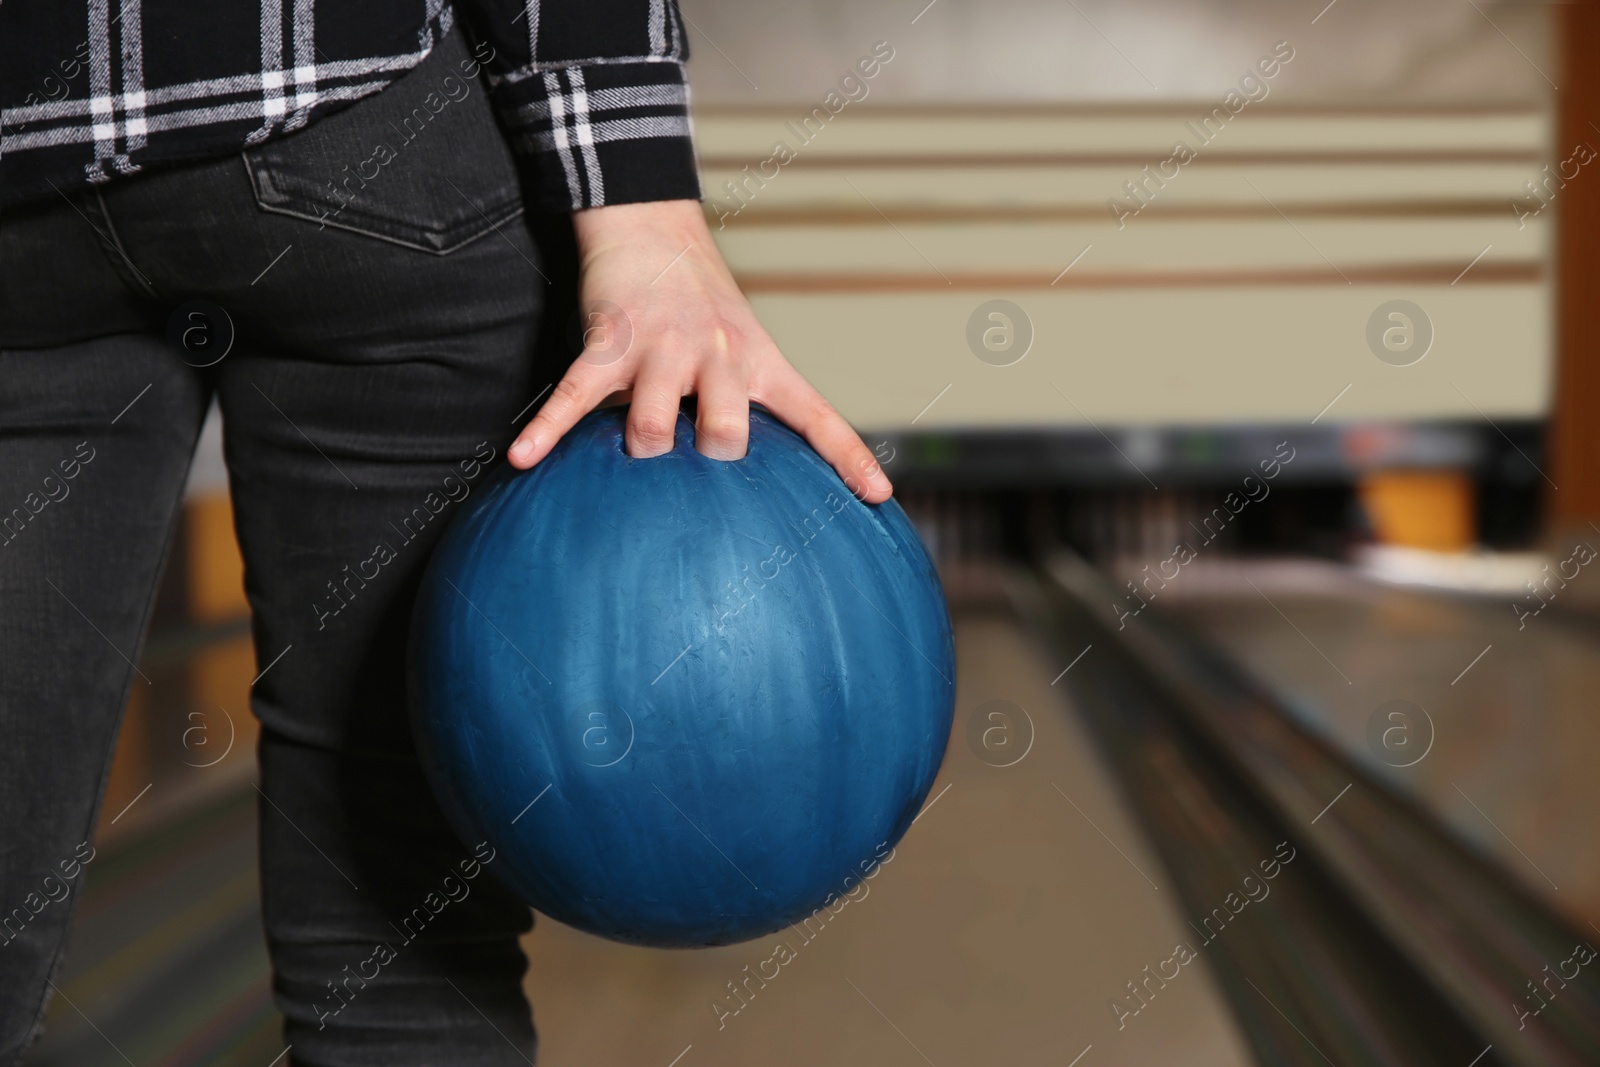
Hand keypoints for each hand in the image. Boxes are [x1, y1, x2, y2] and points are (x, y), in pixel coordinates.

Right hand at [505, 200, 892, 502]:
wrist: (651, 223)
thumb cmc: (700, 299)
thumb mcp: (743, 342)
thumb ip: (748, 400)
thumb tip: (743, 470)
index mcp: (759, 363)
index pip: (817, 416)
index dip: (849, 459)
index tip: (879, 499)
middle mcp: (718, 358)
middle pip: (727, 434)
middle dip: (714, 456)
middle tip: (699, 449)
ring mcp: (662, 350)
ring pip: (655, 427)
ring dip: (643, 446)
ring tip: (638, 443)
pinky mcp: (609, 342)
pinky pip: (576, 396)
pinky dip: (548, 429)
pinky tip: (523, 458)